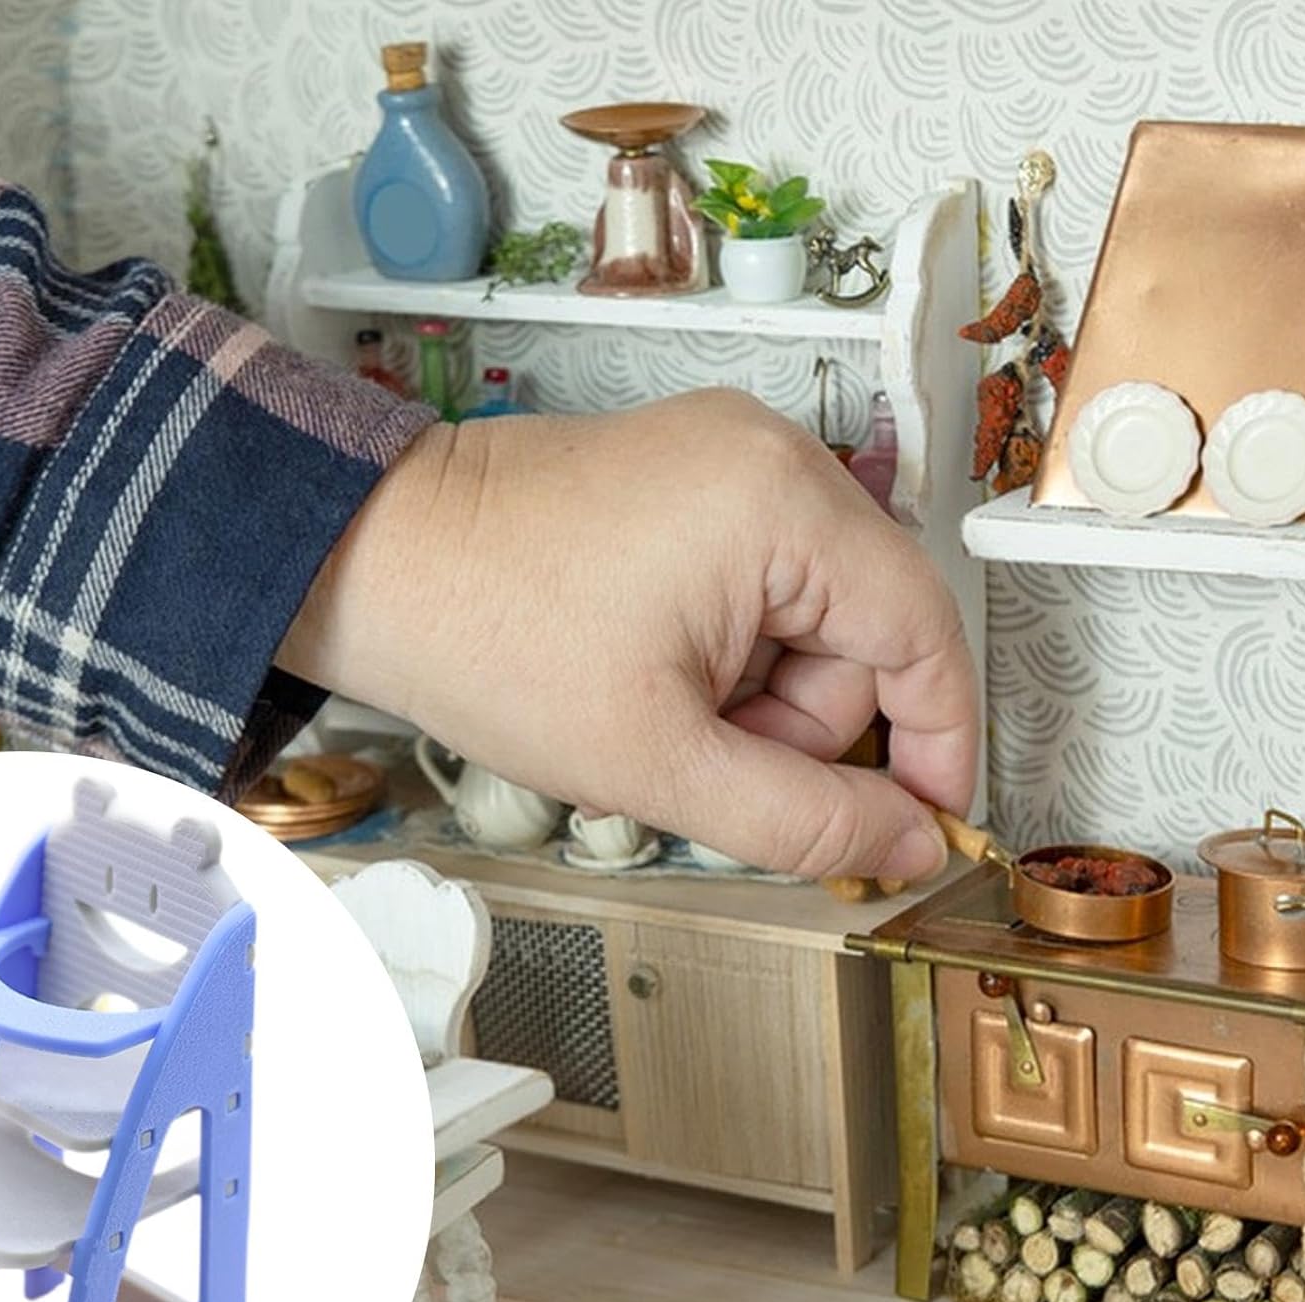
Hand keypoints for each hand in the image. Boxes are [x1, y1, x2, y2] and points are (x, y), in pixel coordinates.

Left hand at [278, 389, 976, 880]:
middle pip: (863, 629)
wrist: (368, 563)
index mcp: (780, 503)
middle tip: (702, 752)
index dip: (936, 743)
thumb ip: (801, 818)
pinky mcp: (690, 475)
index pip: (925, 631)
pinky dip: (726, 649)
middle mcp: (769, 455)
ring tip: (655, 705)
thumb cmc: (485, 637)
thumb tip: (906, 843)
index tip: (920, 822)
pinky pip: (760, 583)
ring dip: (755, 691)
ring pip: (810, 615)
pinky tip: (652, 667)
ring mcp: (727, 457)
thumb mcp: (657, 760)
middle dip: (799, 721)